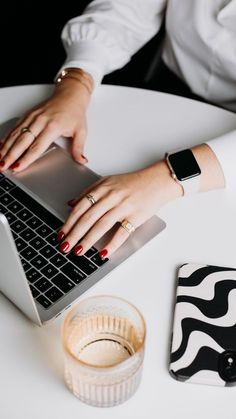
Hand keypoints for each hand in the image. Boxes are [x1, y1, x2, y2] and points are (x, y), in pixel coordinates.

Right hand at [0, 72, 92, 171]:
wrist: (70, 94)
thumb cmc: (74, 112)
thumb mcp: (81, 131)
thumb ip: (78, 148)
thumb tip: (81, 161)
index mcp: (53, 126)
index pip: (37, 146)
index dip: (26, 158)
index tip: (18, 166)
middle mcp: (40, 121)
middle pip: (22, 141)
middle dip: (11, 155)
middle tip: (3, 166)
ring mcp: (33, 117)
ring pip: (16, 134)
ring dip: (6, 147)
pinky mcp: (28, 114)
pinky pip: (15, 127)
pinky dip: (7, 137)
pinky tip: (1, 145)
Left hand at [57, 161, 181, 257]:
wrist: (158, 181)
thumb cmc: (133, 182)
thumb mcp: (108, 181)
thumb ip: (89, 192)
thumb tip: (71, 204)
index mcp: (102, 188)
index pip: (80, 207)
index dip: (69, 222)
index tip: (60, 234)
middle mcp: (111, 197)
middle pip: (88, 218)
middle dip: (74, 234)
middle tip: (65, 247)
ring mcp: (123, 207)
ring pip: (101, 225)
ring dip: (88, 240)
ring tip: (79, 251)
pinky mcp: (135, 216)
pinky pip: (122, 233)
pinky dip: (112, 244)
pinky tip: (103, 253)